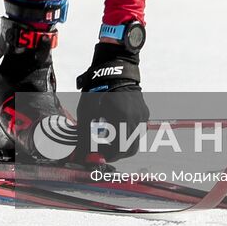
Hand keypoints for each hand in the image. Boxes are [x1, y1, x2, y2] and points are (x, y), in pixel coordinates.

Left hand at [74, 42, 149, 162]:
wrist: (115, 69)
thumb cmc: (97, 89)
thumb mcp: (86, 112)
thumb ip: (85, 135)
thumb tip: (82, 155)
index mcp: (121, 119)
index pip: (119, 150)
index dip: (107, 156)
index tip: (98, 156)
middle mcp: (135, 119)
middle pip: (130, 149)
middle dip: (117, 153)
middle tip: (103, 150)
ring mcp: (142, 116)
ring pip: (135, 141)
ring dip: (122, 143)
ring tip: (108, 135)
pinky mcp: (144, 112)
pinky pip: (137, 129)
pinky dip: (126, 132)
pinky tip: (115, 124)